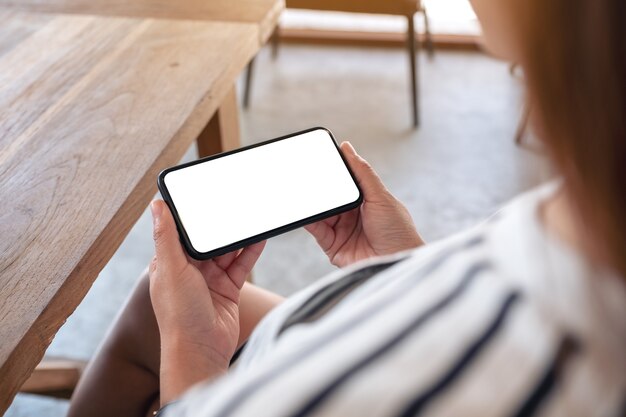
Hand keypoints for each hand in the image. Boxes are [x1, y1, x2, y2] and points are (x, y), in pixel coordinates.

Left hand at [148, 200, 264, 403]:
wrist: (202, 350)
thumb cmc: (179, 315)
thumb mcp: (171, 269)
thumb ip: (166, 236)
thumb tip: (155, 205)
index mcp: (169, 263)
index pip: (181, 233)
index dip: (193, 217)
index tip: (204, 197)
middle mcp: (189, 271)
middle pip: (207, 241)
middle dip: (219, 226)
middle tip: (234, 205)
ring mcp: (210, 280)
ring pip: (226, 252)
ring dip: (237, 238)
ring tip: (249, 218)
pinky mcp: (228, 289)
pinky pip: (241, 265)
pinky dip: (250, 252)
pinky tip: (259, 238)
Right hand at [305, 142, 422, 267]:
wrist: (397, 262)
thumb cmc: (398, 232)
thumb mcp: (380, 196)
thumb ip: (362, 172)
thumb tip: (347, 148)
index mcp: (366, 200)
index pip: (345, 182)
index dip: (333, 172)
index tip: (320, 159)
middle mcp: (353, 215)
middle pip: (330, 197)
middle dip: (319, 188)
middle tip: (306, 176)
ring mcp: (342, 230)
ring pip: (321, 212)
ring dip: (313, 204)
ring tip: (303, 192)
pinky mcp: (332, 246)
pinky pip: (316, 229)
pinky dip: (308, 220)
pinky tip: (305, 211)